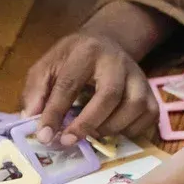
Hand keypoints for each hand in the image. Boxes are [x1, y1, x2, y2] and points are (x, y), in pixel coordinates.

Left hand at [22, 29, 156, 146]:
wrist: (107, 42)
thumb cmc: (72, 59)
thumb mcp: (48, 65)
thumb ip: (36, 90)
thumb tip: (32, 119)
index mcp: (86, 51)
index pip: (70, 84)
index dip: (55, 113)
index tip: (44, 136)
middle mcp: (117, 61)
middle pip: (110, 94)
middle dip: (87, 123)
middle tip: (68, 141)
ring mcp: (138, 76)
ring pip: (134, 106)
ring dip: (110, 127)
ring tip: (92, 133)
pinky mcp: (151, 91)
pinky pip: (148, 116)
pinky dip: (131, 130)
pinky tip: (112, 130)